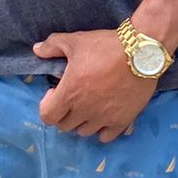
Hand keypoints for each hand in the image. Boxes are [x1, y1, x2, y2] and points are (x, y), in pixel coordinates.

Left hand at [32, 29, 157, 140]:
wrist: (141, 52)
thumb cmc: (104, 46)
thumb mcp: (75, 41)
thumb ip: (52, 46)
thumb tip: (36, 50)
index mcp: (69, 94)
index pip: (47, 116)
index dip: (47, 105)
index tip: (55, 91)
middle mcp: (83, 111)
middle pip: (64, 126)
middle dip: (64, 112)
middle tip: (72, 97)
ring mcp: (103, 119)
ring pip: (84, 132)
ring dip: (82, 121)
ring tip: (89, 105)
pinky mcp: (121, 122)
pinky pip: (105, 137)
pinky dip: (102, 130)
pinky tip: (104, 116)